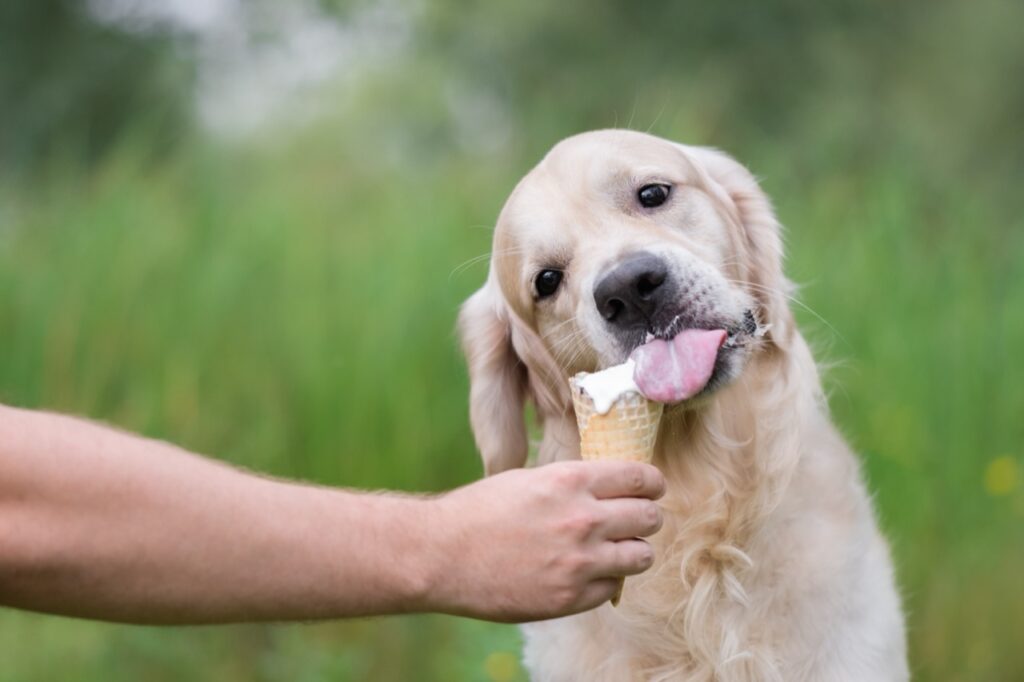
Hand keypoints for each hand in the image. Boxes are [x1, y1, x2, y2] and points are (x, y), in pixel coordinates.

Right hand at [423, 460, 664, 621]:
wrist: (441, 555)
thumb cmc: (479, 511)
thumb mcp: (530, 479)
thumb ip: (572, 484)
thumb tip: (609, 488)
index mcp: (571, 481)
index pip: (640, 478)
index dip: (652, 484)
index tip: (651, 489)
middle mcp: (582, 518)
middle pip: (650, 517)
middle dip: (647, 517)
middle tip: (636, 521)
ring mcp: (579, 561)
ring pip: (642, 556)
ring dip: (633, 552)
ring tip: (616, 550)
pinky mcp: (570, 597)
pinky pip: (613, 588)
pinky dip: (606, 581)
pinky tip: (585, 573)